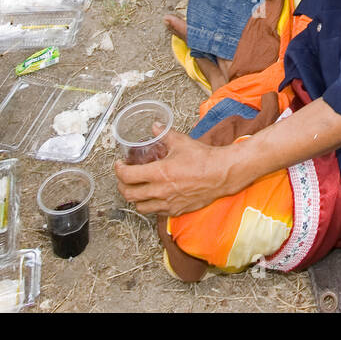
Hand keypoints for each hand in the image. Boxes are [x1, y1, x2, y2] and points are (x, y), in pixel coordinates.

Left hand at [115, 132, 238, 214]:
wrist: (222, 174)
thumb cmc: (204, 159)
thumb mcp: (181, 142)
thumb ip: (164, 134)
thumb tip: (155, 127)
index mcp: (159, 173)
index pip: (127, 176)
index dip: (118, 170)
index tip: (119, 165)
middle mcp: (160, 191)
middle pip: (129, 195)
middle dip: (122, 186)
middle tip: (124, 178)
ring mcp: (168, 203)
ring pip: (140, 207)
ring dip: (135, 198)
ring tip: (137, 189)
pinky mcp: (177, 210)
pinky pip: (157, 212)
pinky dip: (151, 205)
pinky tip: (155, 196)